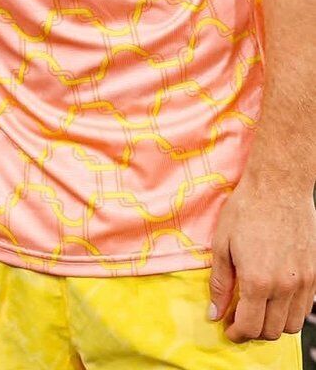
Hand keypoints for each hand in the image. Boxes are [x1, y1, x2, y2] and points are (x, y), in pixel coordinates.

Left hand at [209, 173, 315, 341]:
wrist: (278, 187)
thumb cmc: (246, 210)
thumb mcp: (222, 244)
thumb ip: (220, 283)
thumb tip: (214, 312)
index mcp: (257, 281)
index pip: (250, 327)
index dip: (236, 333)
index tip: (227, 328)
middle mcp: (284, 286)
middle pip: (271, 331)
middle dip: (252, 331)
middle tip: (239, 318)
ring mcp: (303, 282)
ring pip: (291, 325)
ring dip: (273, 325)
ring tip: (257, 309)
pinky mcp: (314, 274)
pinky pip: (305, 308)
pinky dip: (290, 311)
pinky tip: (275, 297)